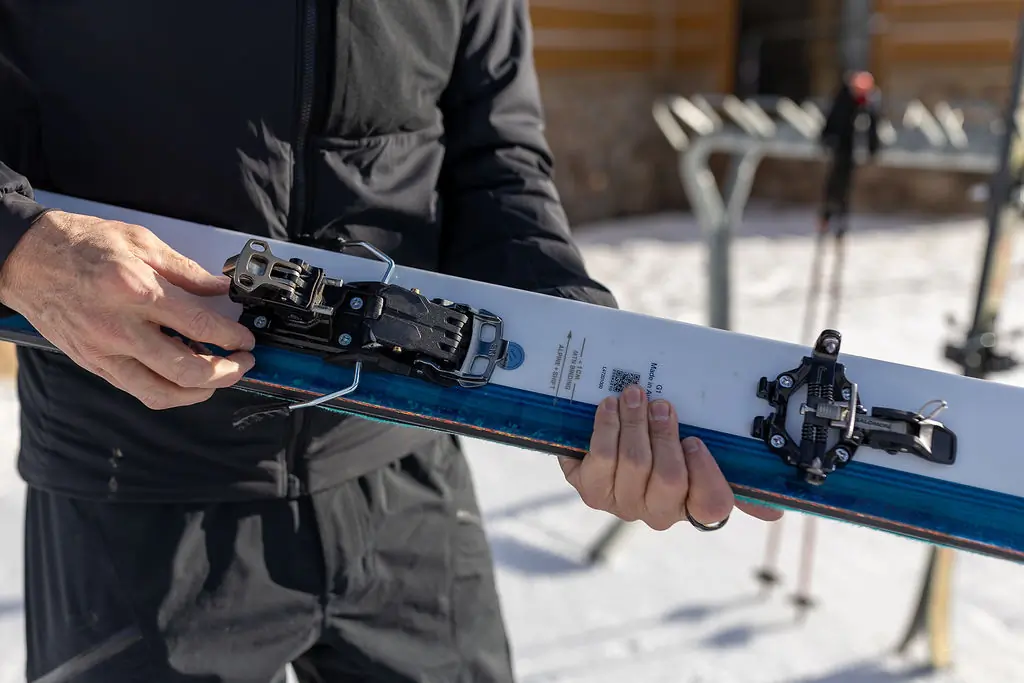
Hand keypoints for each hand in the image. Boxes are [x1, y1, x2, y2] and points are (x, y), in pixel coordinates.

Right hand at [0, 210, 255, 409]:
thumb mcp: (140, 241)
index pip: (199, 325)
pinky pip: (138, 390)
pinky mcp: (93, 364)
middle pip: (186, 370)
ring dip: (200, 393)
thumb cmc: (79, 244)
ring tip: (219, 379)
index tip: (246, 340)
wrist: (26, 259)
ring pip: (162, 392)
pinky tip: (184, 378)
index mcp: (136, 291)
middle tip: (243, 364)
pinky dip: (168, 391)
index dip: (232, 338)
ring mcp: (104, 351)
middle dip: (226, 373)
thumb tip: (220, 289)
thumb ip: (185, 270)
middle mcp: (120, 328)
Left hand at [560, 384, 782, 529]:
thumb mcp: (701, 453)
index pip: (712, 506)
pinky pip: (601, 458)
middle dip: (665, 435)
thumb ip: (737, 476)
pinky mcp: (591, 489)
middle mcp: (658, 512)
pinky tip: (609, 407)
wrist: (609, 436)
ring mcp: (623, 503)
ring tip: (634, 395)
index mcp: (693, 504)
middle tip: (661, 404)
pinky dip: (606, 427)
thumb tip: (777, 511)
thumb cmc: (664, 443)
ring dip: (634, 422)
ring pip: (634, 463)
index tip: (696, 440)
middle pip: (669, 478)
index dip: (705, 473)